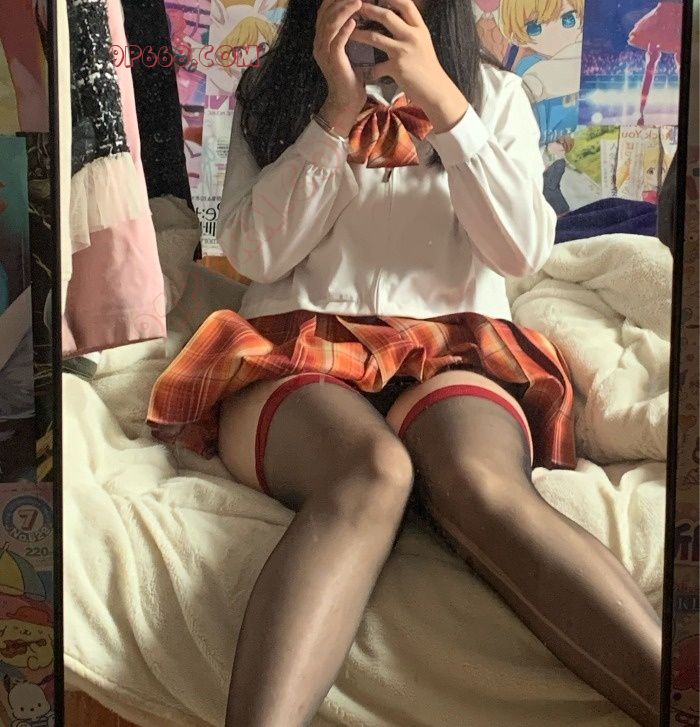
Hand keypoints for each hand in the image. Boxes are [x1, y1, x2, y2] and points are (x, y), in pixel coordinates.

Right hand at [313, 0, 367, 135]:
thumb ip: (349, 32)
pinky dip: (345, 29)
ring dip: (344, 11)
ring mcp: (324, 52)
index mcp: (322, 39)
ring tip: (358, 1)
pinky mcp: (332, 61)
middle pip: (326, 13)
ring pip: (330, 24)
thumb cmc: (352, 76)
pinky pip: (337, 41)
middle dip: (340, 0)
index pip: (325, 10)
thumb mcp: (349, 50)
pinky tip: (354, 21)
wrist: (347, 101)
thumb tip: (359, 14)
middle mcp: (319, 43)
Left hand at [350, 0, 468, 132]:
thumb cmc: (429, 68)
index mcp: (420, 28)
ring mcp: (404, 52)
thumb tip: (399, 19)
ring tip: (348, 32)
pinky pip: (377, 67)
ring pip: (375, 37)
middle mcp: (412, 36)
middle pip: (387, 16)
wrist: (436, 91)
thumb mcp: (423, 44)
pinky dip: (369, 70)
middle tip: (356, 6)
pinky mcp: (397, 68)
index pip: (406, 4)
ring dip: (359, 34)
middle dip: (369, 9)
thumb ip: (411, 31)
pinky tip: (363, 72)